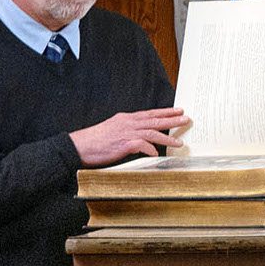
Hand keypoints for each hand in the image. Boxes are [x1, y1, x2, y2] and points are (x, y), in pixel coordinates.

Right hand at [70, 108, 189, 165]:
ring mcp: (126, 133)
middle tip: (186, 119)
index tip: (177, 111)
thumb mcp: (114, 131)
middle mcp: (128, 123)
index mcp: (126, 119)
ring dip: (167, 137)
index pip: (149, 114)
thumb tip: (141, 140)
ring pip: (152, 133)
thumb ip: (128, 133)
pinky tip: (156, 154)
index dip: (165, 112)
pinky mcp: (123, 144)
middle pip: (154, 120)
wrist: (79, 146)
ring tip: (179, 142)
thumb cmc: (95, 141)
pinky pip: (142, 146)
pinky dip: (150, 149)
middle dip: (172, 119)